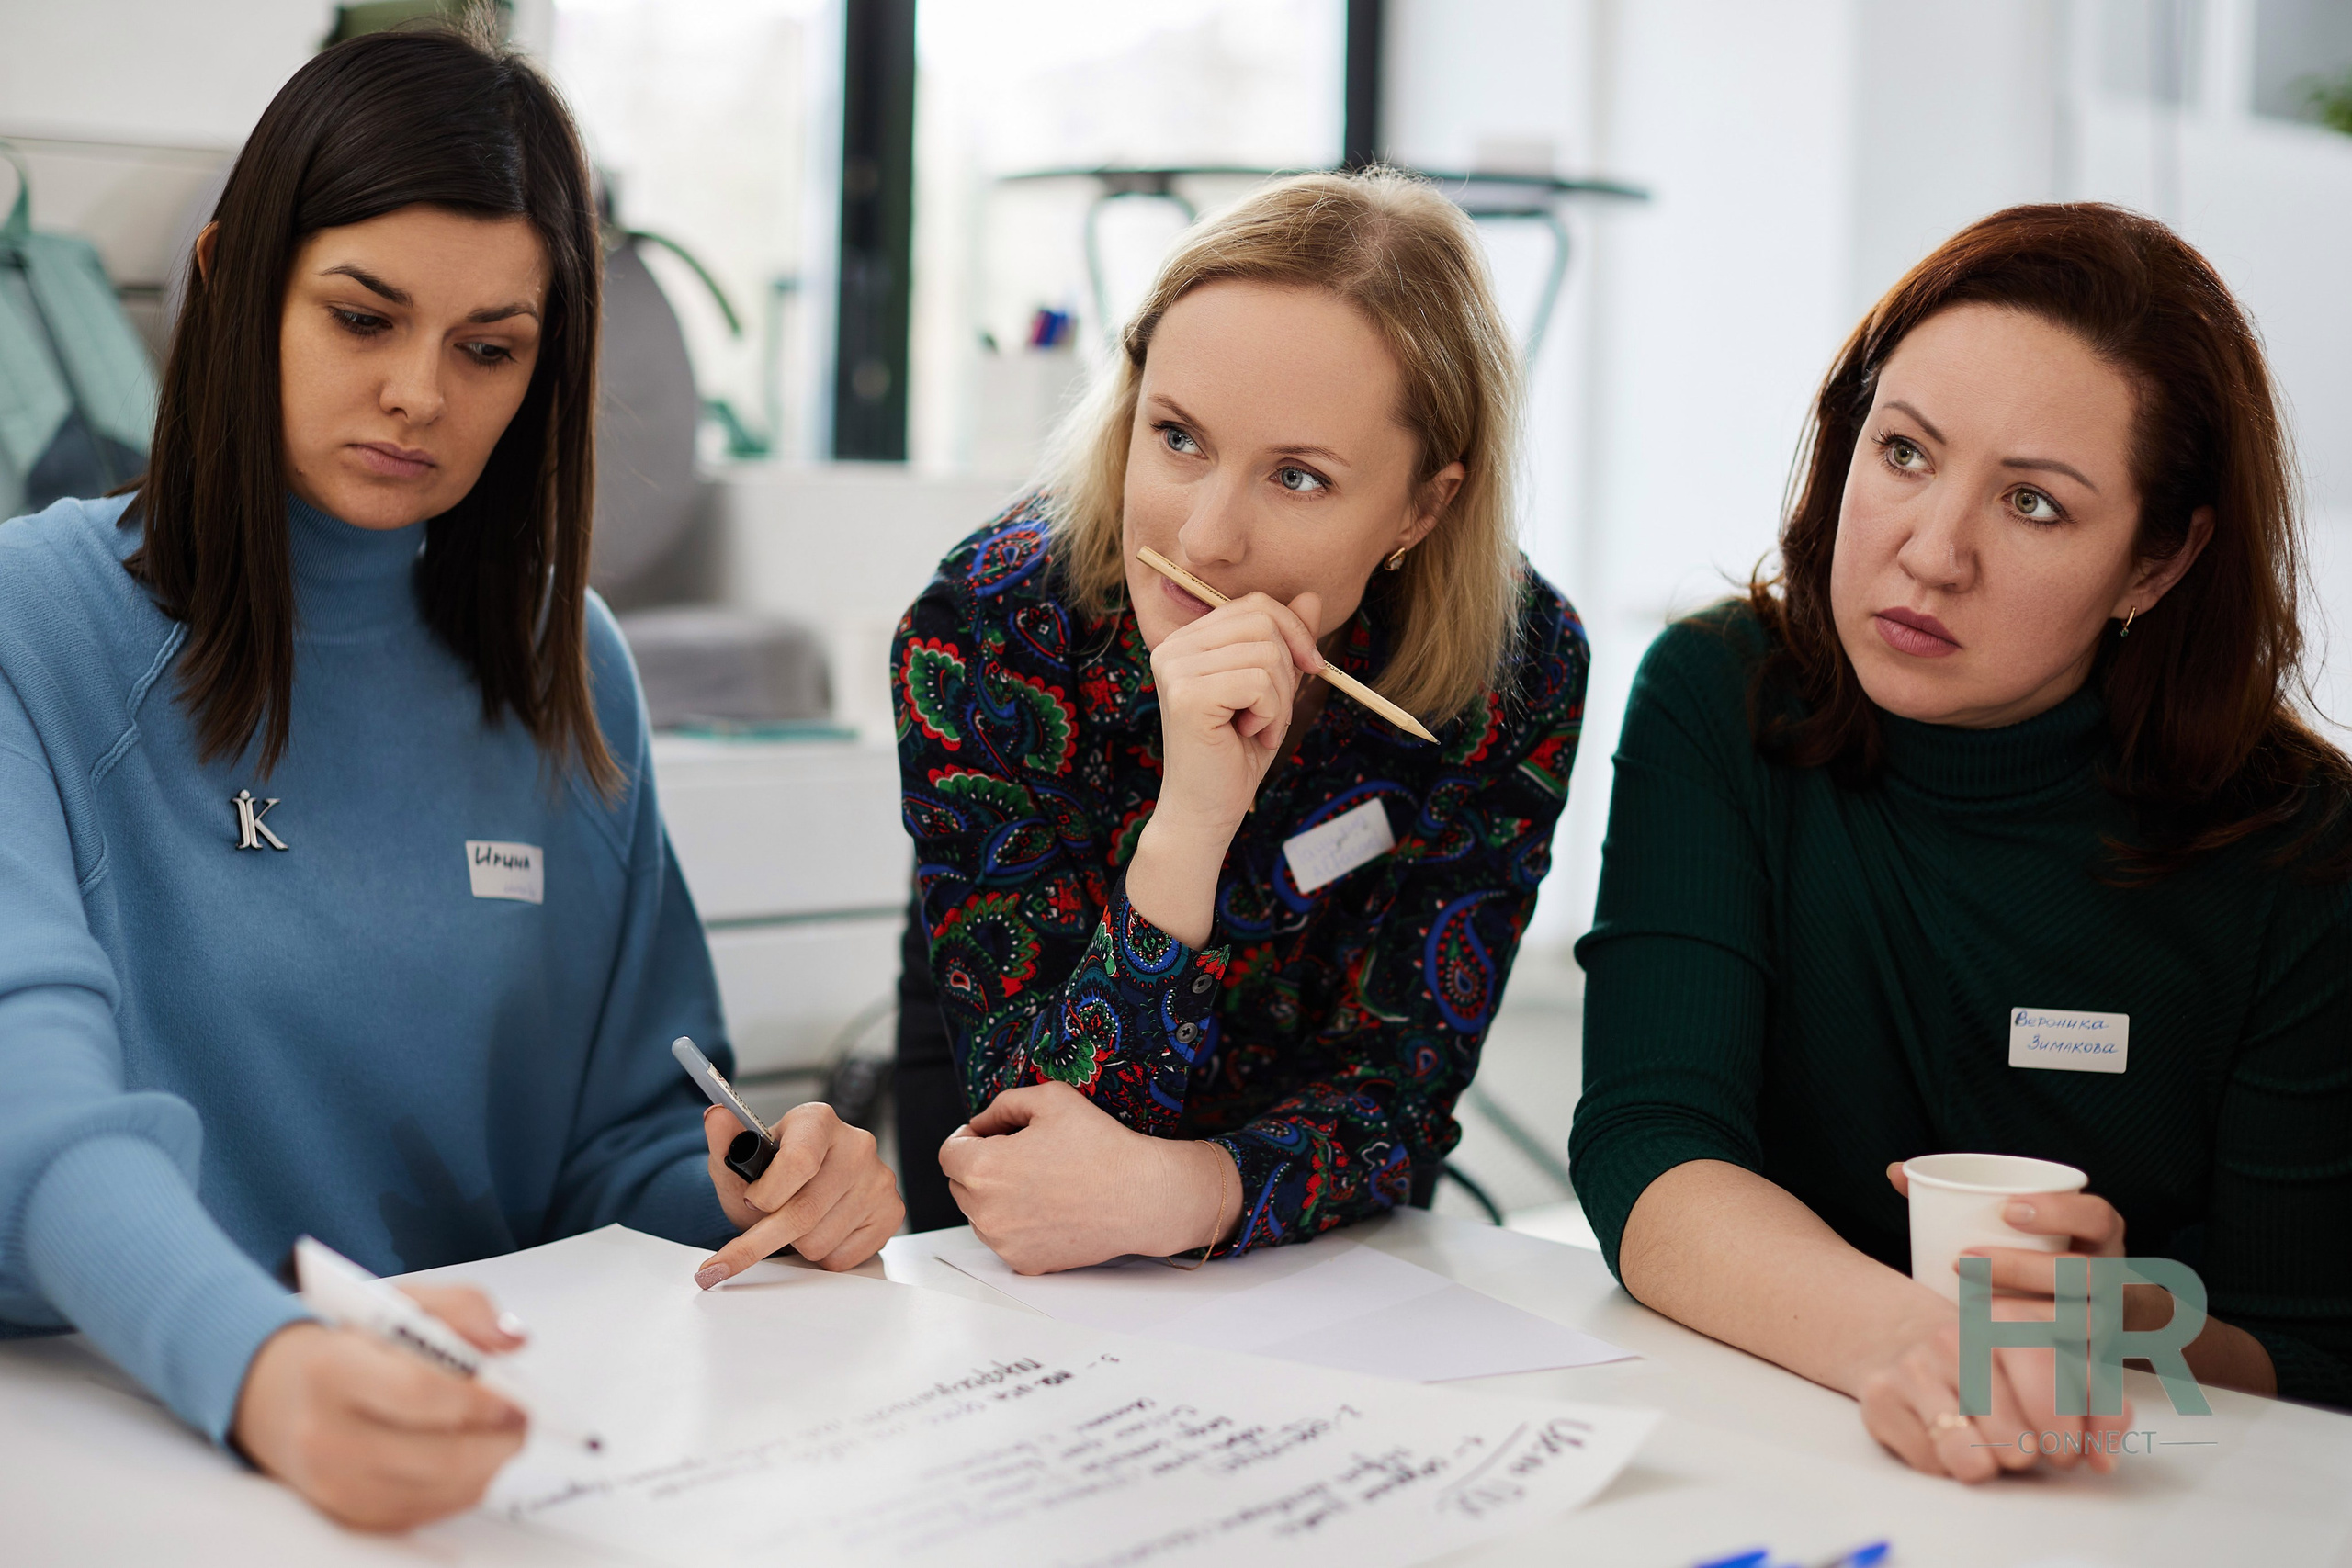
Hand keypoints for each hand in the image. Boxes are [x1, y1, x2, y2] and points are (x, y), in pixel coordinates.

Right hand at [231, 1285, 526, 1530]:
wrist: (277, 1396)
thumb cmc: (348, 1346)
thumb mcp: (397, 1303)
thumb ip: (463, 1308)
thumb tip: (513, 1341)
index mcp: (334, 1371)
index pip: (419, 1393)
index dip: (479, 1400)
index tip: (514, 1395)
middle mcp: (327, 1437)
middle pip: (438, 1456)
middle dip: (497, 1440)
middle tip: (523, 1419)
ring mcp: (336, 1487)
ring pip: (441, 1490)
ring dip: (489, 1464)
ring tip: (502, 1433)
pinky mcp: (352, 1517)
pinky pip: (429, 1511)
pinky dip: (464, 1486)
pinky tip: (469, 1456)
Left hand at [695, 1102, 904, 1283]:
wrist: (794, 1195)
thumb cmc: (767, 1178)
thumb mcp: (738, 1162)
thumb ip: (724, 1142)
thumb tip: (715, 1116)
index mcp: (817, 1121)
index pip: (798, 1163)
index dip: (768, 1194)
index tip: (750, 1202)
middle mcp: (856, 1144)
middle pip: (805, 1212)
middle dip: (767, 1235)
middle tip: (747, 1243)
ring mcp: (878, 1178)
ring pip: (820, 1241)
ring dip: (796, 1245)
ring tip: (795, 1226)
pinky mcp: (891, 1211)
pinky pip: (843, 1257)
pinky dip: (821, 1256)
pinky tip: (820, 1232)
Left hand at [938, 1081, 1241, 1272]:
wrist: (1141, 1196)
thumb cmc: (1101, 1146)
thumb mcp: (1050, 1099)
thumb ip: (1002, 1105)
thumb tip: (979, 1123)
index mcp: (983, 1169)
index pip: (949, 1152)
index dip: (968, 1138)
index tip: (990, 1136)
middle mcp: (985, 1212)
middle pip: (961, 1184)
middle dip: (982, 1167)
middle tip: (1024, 1155)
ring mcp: (1003, 1243)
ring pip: (981, 1214)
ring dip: (997, 1197)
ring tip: (1041, 1182)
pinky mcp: (1024, 1264)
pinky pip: (1005, 1239)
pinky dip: (1018, 1225)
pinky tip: (1051, 1208)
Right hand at [1146, 590, 1323, 836]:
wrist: (1206, 811)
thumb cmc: (1237, 753)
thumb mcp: (1272, 689)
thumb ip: (1286, 643)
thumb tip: (1312, 596)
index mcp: (1187, 640)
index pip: (1254, 605)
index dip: (1294, 632)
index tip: (1311, 667)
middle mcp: (1173, 647)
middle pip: (1263, 621)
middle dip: (1286, 671)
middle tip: (1271, 713)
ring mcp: (1175, 668)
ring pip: (1266, 654)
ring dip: (1279, 700)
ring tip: (1256, 728)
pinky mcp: (1187, 695)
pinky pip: (1258, 682)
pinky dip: (1270, 715)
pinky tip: (1248, 736)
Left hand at [1855, 1164, 2132, 1480]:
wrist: (2075, 1319)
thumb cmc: (2027, 1262)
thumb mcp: (2015, 1230)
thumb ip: (1958, 1199)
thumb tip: (1895, 1171)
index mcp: (2101, 1240)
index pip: (2100, 1217)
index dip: (2061, 1212)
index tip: (2006, 1210)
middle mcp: (2115, 1282)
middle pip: (2087, 1276)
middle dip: (2025, 1269)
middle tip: (1963, 1262)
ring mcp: (2111, 1327)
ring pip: (2084, 1326)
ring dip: (2030, 1321)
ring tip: (1970, 1310)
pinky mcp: (2096, 1367)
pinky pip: (2083, 1375)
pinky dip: (2049, 1374)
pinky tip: (1998, 1361)